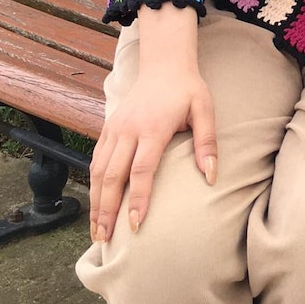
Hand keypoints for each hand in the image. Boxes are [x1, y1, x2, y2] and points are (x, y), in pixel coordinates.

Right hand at [89, 6, 216, 242]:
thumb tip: (211, 176)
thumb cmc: (187, 89)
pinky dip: (93, 182)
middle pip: (112, 176)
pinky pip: (96, 158)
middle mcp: (129, 130)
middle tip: (105, 239)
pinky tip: (95, 202)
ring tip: (96, 230)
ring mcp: (115, 128)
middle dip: (107, 210)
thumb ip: (207, 142)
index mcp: (153, 128)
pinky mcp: (108, 127)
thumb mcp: (204, 109)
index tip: (136, 225)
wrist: (164, 64)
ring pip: (98, 170)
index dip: (138, 199)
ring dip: (95, 201)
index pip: (141, 170)